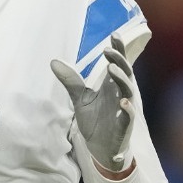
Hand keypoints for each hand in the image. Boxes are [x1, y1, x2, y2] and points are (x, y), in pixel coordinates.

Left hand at [50, 34, 135, 172]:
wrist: (100, 148)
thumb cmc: (95, 120)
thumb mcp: (80, 98)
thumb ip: (70, 80)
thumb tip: (53, 61)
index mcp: (111, 85)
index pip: (118, 63)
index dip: (119, 50)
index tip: (114, 35)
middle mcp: (120, 94)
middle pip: (125, 72)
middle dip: (119, 60)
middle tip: (107, 50)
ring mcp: (124, 109)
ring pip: (128, 90)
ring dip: (121, 79)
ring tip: (111, 69)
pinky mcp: (125, 125)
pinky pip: (129, 116)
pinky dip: (128, 109)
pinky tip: (124, 102)